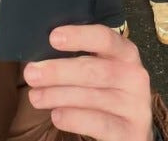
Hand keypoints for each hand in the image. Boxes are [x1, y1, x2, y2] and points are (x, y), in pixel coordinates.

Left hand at [24, 24, 153, 140]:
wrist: (128, 127)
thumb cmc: (105, 89)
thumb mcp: (98, 66)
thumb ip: (78, 57)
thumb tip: (41, 54)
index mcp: (125, 52)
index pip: (105, 38)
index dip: (79, 36)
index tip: (53, 37)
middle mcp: (135, 76)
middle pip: (93, 70)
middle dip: (58, 71)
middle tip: (31, 73)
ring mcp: (136, 106)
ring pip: (91, 97)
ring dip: (58, 95)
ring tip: (35, 96)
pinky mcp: (132, 132)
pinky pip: (98, 123)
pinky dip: (74, 118)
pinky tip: (56, 115)